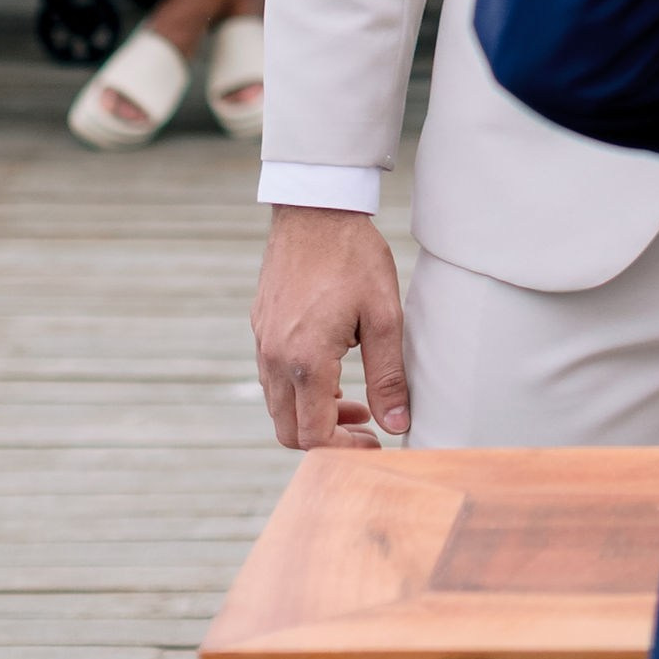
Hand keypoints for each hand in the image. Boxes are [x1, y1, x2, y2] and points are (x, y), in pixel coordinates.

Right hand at [254, 206, 409, 447]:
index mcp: (305, 360)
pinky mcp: (261, 328)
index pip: (314, 435)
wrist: (315, 209)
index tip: (375, 440)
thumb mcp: (385, 317)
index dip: (345, 449)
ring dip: (313, 414)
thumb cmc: (354, 258)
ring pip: (278, 406)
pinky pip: (273, 379)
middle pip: (288, 431)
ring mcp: (263, 343)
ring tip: (356, 398)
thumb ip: (389, 376)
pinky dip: (300, 390)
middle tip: (366, 424)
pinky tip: (333, 372)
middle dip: (327, 438)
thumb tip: (397, 425)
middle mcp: (274, 359)